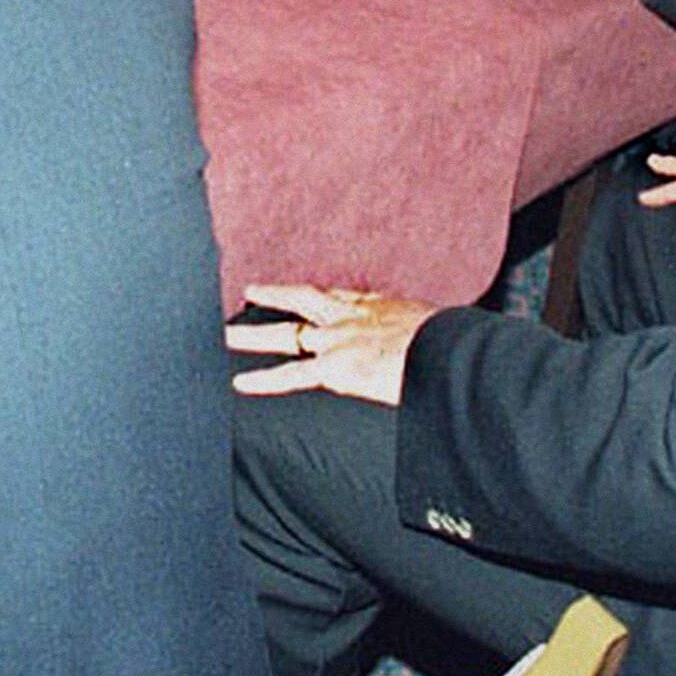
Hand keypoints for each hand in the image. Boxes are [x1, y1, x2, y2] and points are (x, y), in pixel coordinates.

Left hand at [227, 283, 436, 405]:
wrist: (448, 351)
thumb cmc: (452, 342)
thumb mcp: (437, 327)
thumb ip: (424, 334)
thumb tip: (444, 345)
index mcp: (378, 305)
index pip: (339, 296)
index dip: (317, 293)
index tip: (301, 291)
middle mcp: (351, 317)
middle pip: (304, 301)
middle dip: (275, 296)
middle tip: (250, 291)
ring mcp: (339, 340)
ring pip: (286, 335)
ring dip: (252, 336)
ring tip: (224, 336)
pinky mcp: (335, 368)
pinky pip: (291, 375)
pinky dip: (264, 381)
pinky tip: (240, 384)